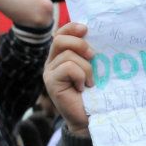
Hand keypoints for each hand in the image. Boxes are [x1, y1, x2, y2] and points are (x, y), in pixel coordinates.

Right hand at [43, 22, 94, 136]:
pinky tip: (82, 87)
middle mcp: (52, 62)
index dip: (72, 28)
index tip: (87, 29)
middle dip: (80, 44)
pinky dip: (80, 76)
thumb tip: (96, 35)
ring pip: (68, 55)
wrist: (89, 117)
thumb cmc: (94, 93)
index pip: (62, 33)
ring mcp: (49, 72)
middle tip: (93, 56)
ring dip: (86, 68)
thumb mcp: (94, 68)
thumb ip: (89, 54)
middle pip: (60, 39)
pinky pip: (68, 67)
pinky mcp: (50, 82)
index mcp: (61, 55)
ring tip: (90, 82)